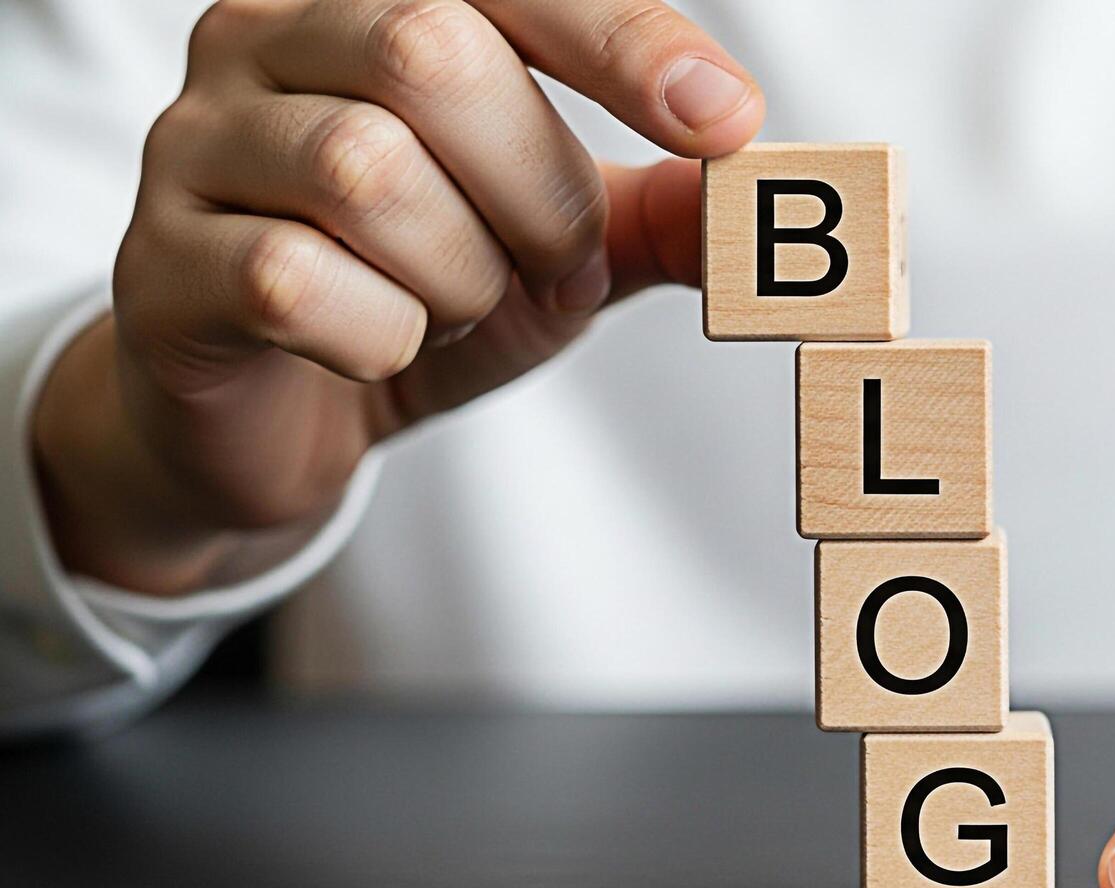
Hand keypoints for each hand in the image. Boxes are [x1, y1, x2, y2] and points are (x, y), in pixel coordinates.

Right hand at [33, 0, 761, 593]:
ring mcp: (196, 141)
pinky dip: (381, 336)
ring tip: (455, 304)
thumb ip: (648, 210)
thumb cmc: (419, 289)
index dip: (623, 39)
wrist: (282, 414)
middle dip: (537, 188)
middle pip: (428, 54)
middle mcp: (265, 33)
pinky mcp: (158, 261)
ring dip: (460, 274)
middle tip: (556, 264)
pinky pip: (292, 280)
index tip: (726, 121)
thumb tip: (749, 182)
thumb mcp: (554, 245)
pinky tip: (381, 343)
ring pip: (364, 171)